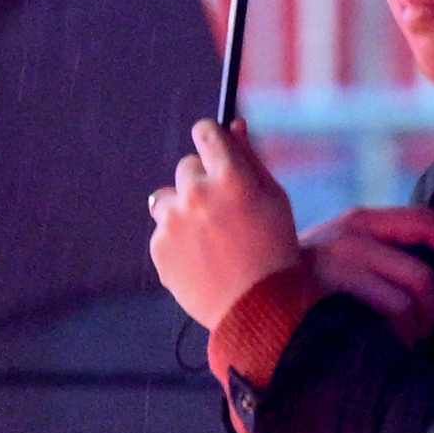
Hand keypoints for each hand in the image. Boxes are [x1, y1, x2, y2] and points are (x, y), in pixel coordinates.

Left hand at [145, 119, 304, 333]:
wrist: (258, 307)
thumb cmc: (274, 248)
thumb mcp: (274, 198)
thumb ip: (250, 158)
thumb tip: (234, 125)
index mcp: (231, 176)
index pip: (205, 132)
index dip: (211, 139)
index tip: (215, 149)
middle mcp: (197, 193)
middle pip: (186, 166)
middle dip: (203, 182)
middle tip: (224, 211)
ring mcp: (173, 221)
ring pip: (167, 197)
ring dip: (183, 209)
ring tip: (208, 236)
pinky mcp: (159, 246)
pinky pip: (163, 230)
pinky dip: (178, 239)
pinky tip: (202, 257)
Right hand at [300, 201, 433, 349]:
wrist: (245, 300)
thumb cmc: (308, 285)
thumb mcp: (346, 254)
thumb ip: (386, 253)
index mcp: (360, 221)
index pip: (425, 222)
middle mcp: (348, 237)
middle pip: (421, 276)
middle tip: (426, 329)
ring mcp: (333, 268)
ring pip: (404, 303)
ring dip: (412, 330)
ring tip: (400, 342)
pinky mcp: (323, 297)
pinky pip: (379, 321)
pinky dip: (391, 339)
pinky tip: (381, 347)